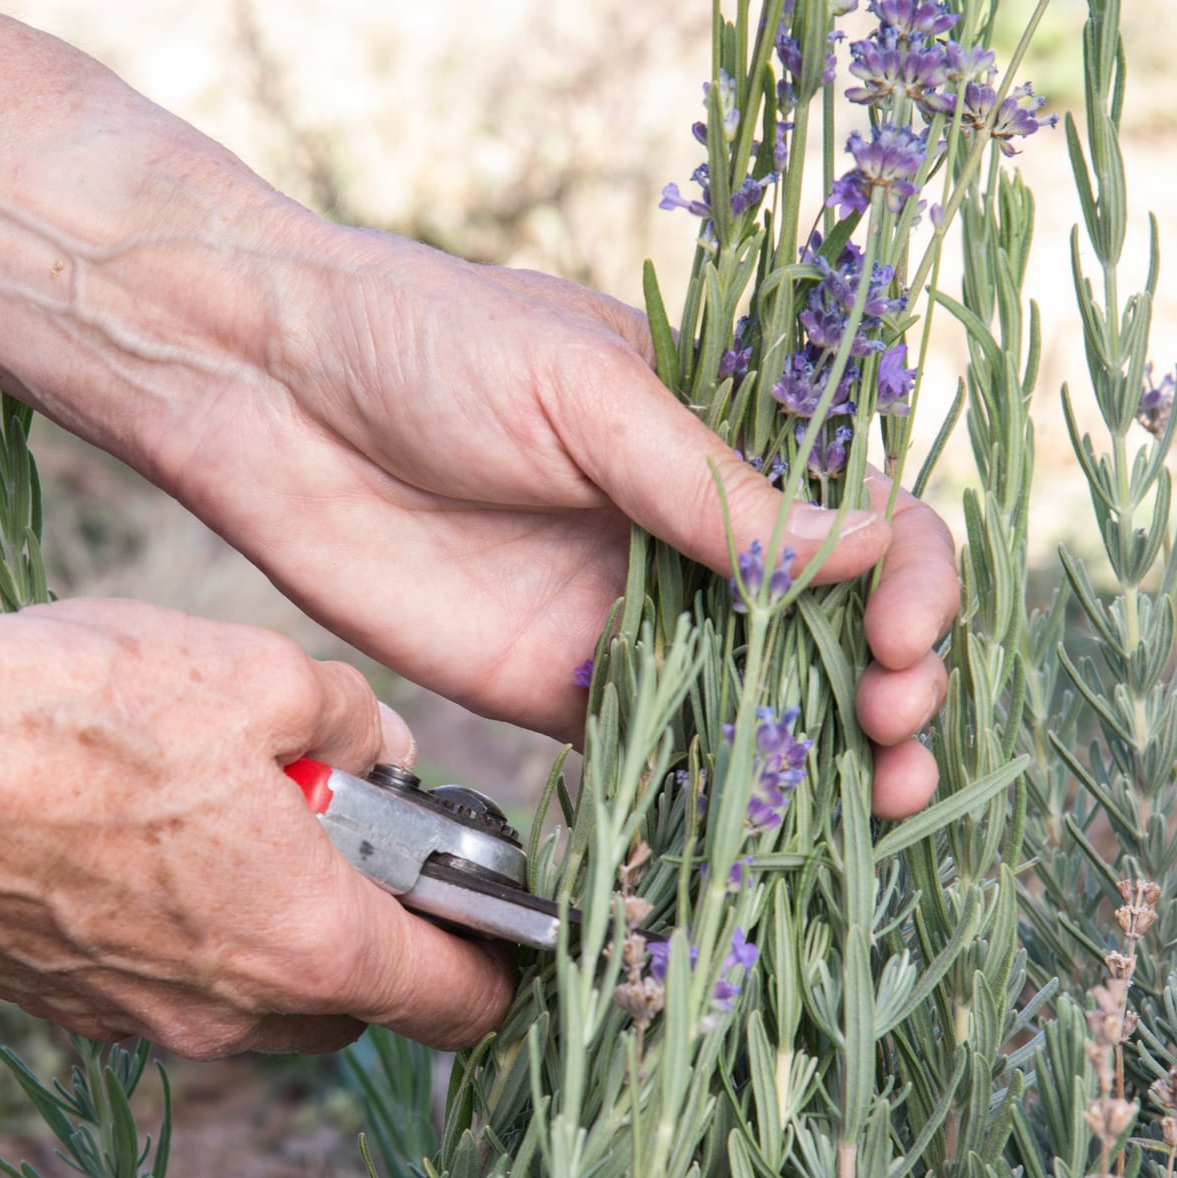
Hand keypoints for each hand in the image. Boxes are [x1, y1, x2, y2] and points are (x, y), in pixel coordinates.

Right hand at [0, 602, 512, 1055]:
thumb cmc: (70, 714)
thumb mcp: (256, 672)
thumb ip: (350, 719)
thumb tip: (375, 744)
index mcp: (305, 942)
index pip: (455, 1003)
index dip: (497, 966)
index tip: (500, 924)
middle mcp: (230, 1012)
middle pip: (354, 1001)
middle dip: (370, 925)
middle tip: (343, 827)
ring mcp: (141, 1019)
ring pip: (258, 996)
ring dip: (274, 924)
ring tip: (231, 814)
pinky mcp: (68, 1002)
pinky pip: (170, 981)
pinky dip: (190, 927)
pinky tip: (151, 835)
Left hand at [150, 231, 959, 809]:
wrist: (267, 393)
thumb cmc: (428, 341)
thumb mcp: (584, 389)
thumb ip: (708, 485)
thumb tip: (863, 548)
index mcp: (724, 439)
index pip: (865, 514)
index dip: (910, 578)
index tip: (899, 630)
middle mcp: (694, 538)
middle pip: (834, 626)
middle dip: (892, 682)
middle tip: (894, 727)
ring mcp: (632, 619)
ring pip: (763, 701)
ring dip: (830, 756)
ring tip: (876, 801)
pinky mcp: (557, 688)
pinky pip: (658, 753)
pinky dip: (715, 798)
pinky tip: (761, 836)